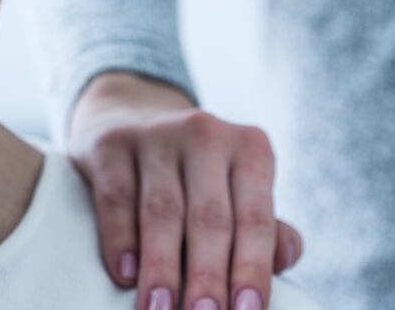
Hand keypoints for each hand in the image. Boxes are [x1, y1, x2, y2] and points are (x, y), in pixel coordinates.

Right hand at [68, 72, 302, 309]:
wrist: (132, 117)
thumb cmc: (196, 175)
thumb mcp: (236, 190)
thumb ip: (264, 228)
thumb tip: (284, 259)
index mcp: (249, 148)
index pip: (255, 219)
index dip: (252, 270)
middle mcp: (205, 134)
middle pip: (208, 218)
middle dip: (206, 277)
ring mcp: (154, 135)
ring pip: (161, 211)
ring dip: (161, 269)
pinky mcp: (109, 143)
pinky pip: (116, 196)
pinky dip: (120, 239)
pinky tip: (125, 275)